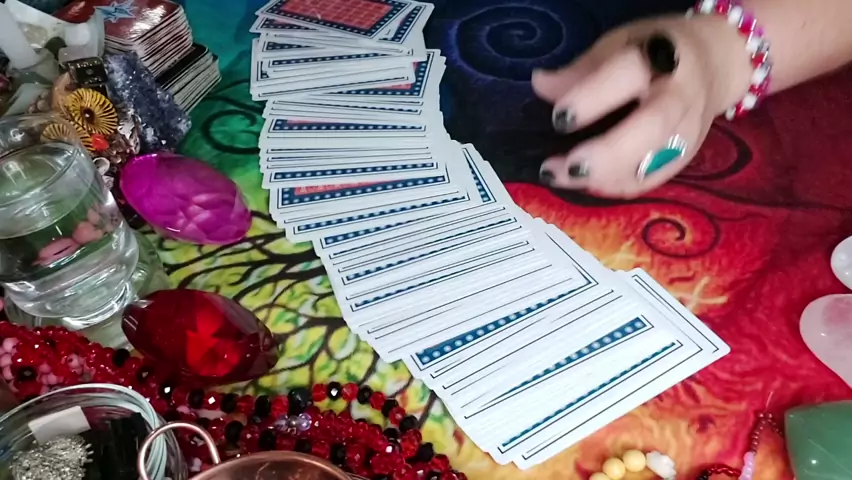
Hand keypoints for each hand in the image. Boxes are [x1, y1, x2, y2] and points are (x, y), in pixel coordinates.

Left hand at [533, 14, 754, 197]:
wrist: (716, 61)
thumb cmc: (658, 50)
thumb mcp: (620, 43)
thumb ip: (582, 70)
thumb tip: (541, 86)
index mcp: (661, 57)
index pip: (628, 75)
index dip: (592, 99)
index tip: (559, 118)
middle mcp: (679, 97)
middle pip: (650, 129)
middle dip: (604, 154)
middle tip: (563, 167)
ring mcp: (687, 131)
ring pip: (653, 164)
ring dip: (604, 178)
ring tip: (561, 176)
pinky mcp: (686, 156)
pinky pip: (653, 180)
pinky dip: (618, 187)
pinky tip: (588, 184)